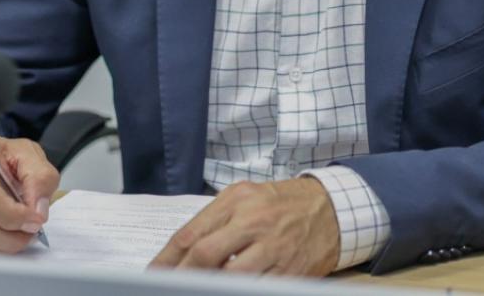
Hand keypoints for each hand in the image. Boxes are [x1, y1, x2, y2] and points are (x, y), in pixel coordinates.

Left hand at [150, 177, 340, 275]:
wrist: (331, 208)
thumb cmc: (280, 203)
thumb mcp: (244, 197)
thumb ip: (214, 220)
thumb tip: (182, 252)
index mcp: (237, 201)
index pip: (191, 234)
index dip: (166, 259)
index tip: (153, 274)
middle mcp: (254, 222)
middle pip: (206, 255)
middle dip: (181, 277)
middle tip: (167, 288)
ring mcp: (274, 248)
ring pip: (231, 277)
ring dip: (209, 287)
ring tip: (194, 290)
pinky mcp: (290, 270)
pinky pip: (259, 288)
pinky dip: (239, 292)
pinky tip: (228, 292)